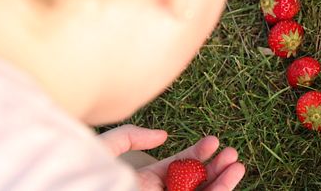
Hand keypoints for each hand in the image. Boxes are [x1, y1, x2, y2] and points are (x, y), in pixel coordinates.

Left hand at [99, 124, 244, 190]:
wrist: (84, 190)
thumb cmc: (86, 174)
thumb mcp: (108, 147)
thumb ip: (131, 135)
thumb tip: (164, 136)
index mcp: (144, 181)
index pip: (178, 167)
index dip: (197, 154)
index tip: (213, 142)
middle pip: (195, 181)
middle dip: (215, 167)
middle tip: (231, 152)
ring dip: (222, 180)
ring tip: (237, 163)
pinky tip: (229, 178)